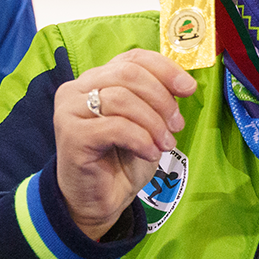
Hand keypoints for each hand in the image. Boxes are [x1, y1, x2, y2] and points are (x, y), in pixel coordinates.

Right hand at [56, 49, 196, 240]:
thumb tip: (183, 84)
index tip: (188, 89)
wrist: (98, 200)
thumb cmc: (121, 159)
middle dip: (161, 99)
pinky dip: (141, 139)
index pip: (133, 58)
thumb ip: (156, 99)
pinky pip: (116, 127)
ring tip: (165, 144)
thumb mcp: (147, 123)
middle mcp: (78, 88)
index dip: (165, 69)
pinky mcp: (71, 135)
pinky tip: (149, 153)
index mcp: (97, 78)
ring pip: (123, 99)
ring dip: (153, 123)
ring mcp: (70, 110)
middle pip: (129, 74)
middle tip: (177, 125)